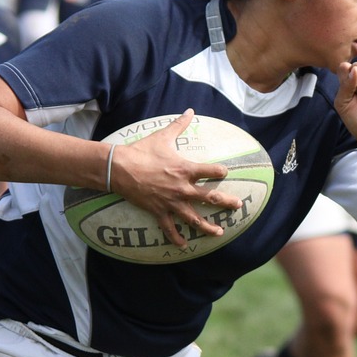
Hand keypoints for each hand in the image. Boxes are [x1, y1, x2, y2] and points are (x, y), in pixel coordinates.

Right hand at [109, 110, 240, 247]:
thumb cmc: (142, 151)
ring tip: (219, 233)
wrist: (118, 168)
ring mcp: (171, 202)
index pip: (212, 171)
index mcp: (186, 169)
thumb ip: (179, 125)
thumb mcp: (163, 136)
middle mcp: (182, 188)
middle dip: (226, 202)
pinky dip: (177, 238)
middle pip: (211, 197)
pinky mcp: (158, 211)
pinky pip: (170, 228)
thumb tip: (190, 111)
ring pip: (194, 219)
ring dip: (208, 227)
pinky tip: (185, 245)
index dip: (221, 172)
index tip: (225, 173)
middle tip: (238, 206)